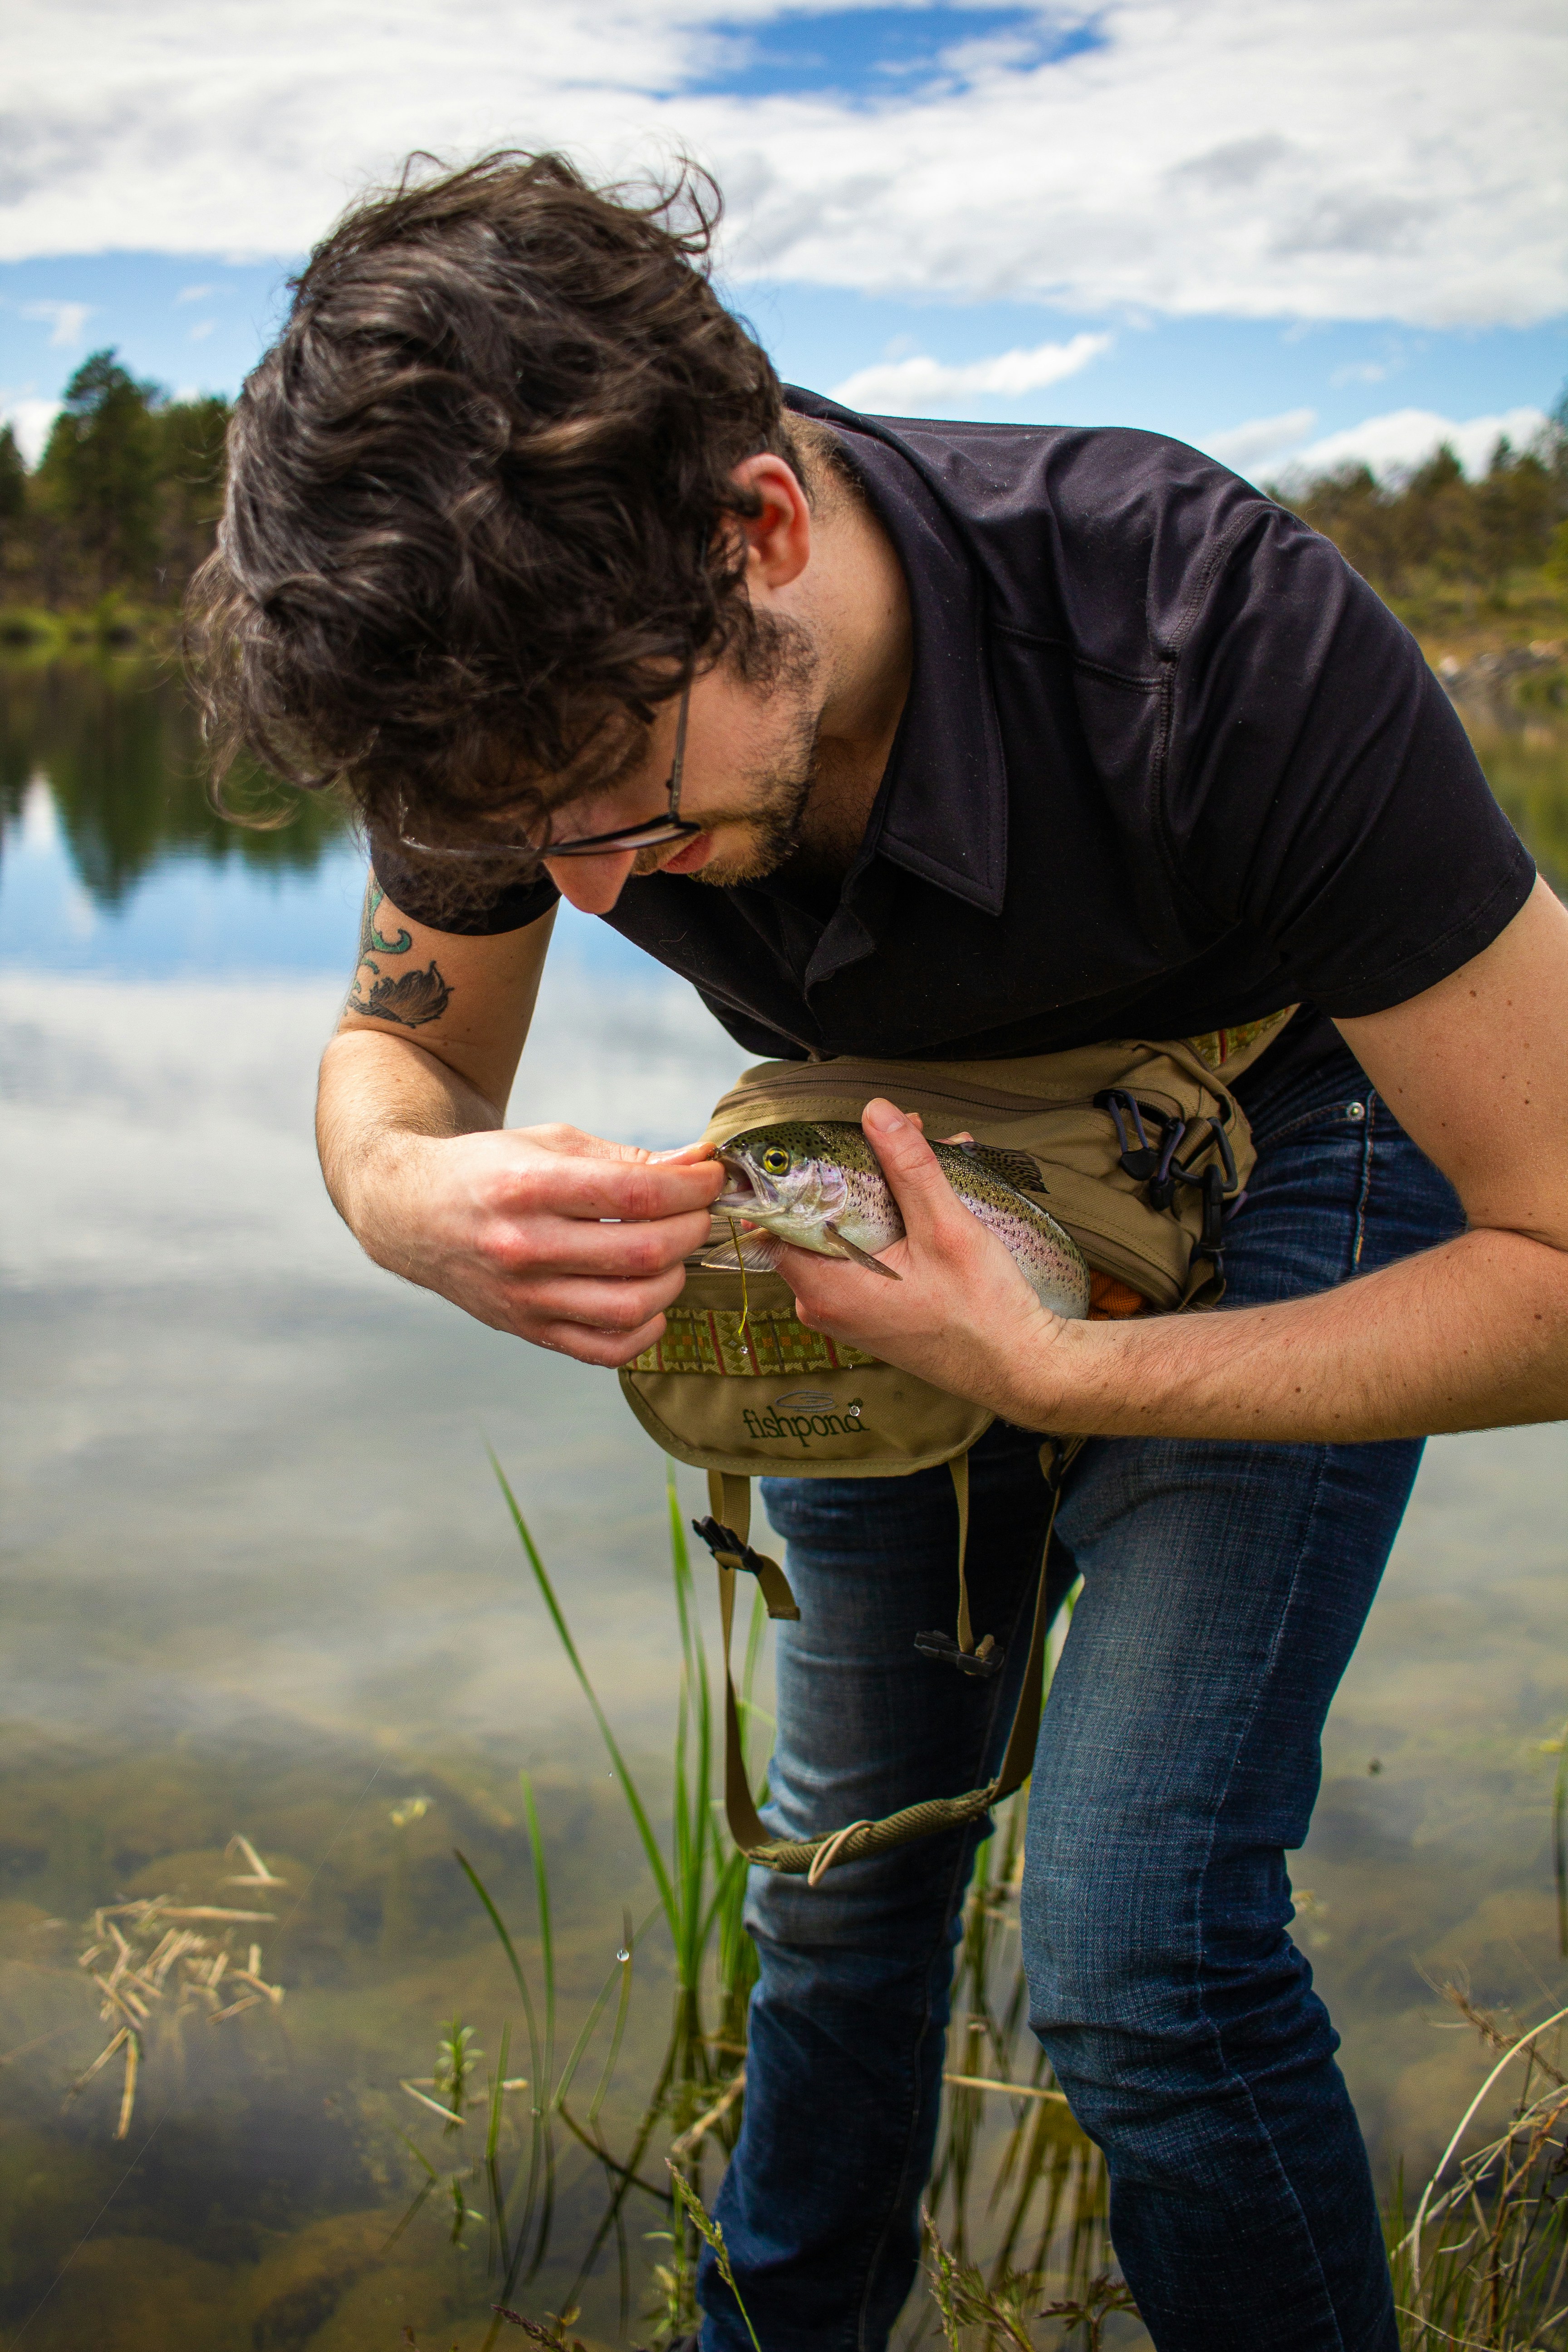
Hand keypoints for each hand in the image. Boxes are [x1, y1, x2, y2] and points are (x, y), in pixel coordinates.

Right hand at [361, 1122, 723, 1366]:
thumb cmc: (489, 1171)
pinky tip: (650, 1301)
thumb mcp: (551, 1144)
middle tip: (697, 1212)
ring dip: (674, 1278)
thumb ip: (627, 1158)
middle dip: (692, 1228)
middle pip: (643, 1251)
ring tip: (671, 1252)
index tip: (711, 1177)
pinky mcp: (527, 1330)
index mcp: (528, 1187)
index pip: (636, 1194)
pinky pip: (606, 1350)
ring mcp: (525, 1297)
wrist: (413, 1213)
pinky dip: (645, 1331)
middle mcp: (524, 1247)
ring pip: (632, 1306)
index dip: (692, 1187)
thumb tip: (698, 1163)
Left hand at [779, 1099, 1072, 1422]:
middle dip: (859, 1172)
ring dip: (885, 1194)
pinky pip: (867, 1255)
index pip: (776, 1221)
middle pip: (817, 1220)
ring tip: (931, 1159)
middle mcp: (826, 1305)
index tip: (837, 1142)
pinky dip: (894, 1224)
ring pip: (847, 1234)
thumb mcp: (945, 1228)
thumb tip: (877, 1114)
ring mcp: (849, 1311)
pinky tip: (934, 1197)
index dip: (801, 1174)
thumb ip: (908, 1168)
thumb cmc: (983, 1311)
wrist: (1019, 1367)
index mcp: (826, 1289)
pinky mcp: (872, 1311)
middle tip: (905, 1137)